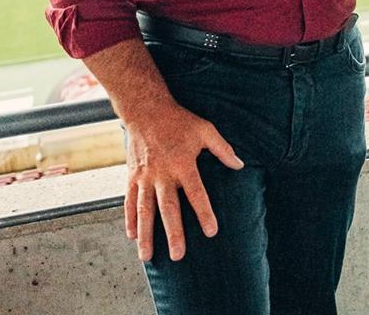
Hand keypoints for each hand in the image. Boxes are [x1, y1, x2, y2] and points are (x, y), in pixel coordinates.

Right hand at [123, 101, 243, 261]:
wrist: (146, 111)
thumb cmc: (179, 121)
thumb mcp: (205, 129)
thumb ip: (223, 148)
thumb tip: (239, 165)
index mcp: (183, 164)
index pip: (196, 193)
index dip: (204, 213)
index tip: (211, 232)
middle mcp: (162, 174)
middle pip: (168, 208)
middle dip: (173, 232)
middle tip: (179, 255)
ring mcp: (144, 177)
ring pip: (144, 210)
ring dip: (146, 234)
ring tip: (147, 257)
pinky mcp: (132, 177)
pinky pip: (129, 202)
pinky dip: (129, 219)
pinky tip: (132, 236)